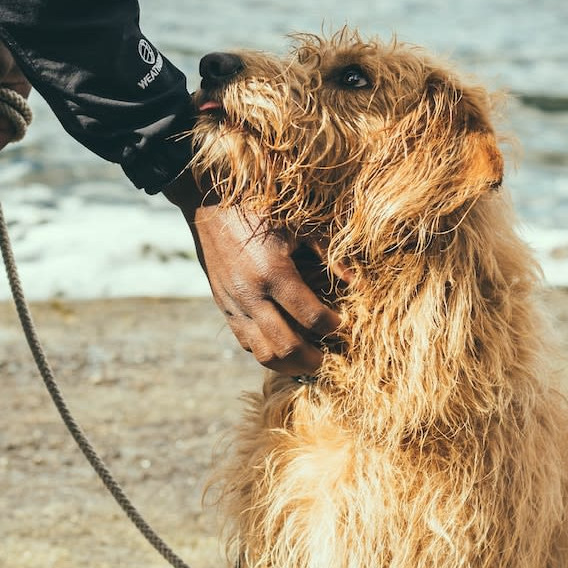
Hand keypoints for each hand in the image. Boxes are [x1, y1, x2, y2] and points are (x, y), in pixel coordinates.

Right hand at [165, 176, 342, 374]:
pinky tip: (282, 344)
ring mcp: (233, 304)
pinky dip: (266, 350)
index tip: (343, 323)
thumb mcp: (299, 225)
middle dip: (313, 358)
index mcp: (273, 273)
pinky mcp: (223, 306)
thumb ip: (330, 254)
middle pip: (286, 347)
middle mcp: (250, 295)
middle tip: (330, 356)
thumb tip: (358, 282)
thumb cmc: (259, 208)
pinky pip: (245, 342)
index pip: (311, 318)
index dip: (333, 326)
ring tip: (308, 360)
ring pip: (262, 354)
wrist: (209, 203)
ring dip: (288, 363)